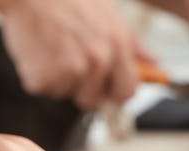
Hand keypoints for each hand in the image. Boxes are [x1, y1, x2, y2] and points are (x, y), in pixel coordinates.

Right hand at [0, 0, 148, 107]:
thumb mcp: (108, 13)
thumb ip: (132, 42)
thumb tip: (153, 62)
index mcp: (118, 45)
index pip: (127, 91)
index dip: (112, 92)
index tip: (102, 88)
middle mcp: (98, 60)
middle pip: (91, 99)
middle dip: (79, 87)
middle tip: (65, 58)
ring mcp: (72, 70)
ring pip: (64, 93)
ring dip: (55, 78)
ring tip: (50, 48)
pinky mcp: (45, 76)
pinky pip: (42, 89)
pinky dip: (35, 75)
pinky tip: (36, 50)